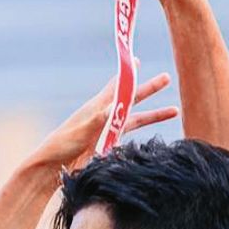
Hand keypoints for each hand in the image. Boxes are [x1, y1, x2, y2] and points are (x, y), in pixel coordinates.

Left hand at [31, 72, 176, 170]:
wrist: (53, 168)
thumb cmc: (62, 146)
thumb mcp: (80, 130)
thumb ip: (97, 119)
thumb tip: (113, 107)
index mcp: (96, 108)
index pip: (117, 86)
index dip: (128, 74)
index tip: (137, 60)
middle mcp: (105, 117)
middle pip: (133, 100)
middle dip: (150, 89)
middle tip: (167, 77)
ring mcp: (108, 131)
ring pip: (137, 120)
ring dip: (155, 116)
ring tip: (175, 111)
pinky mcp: (109, 145)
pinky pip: (130, 137)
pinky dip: (144, 136)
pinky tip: (155, 138)